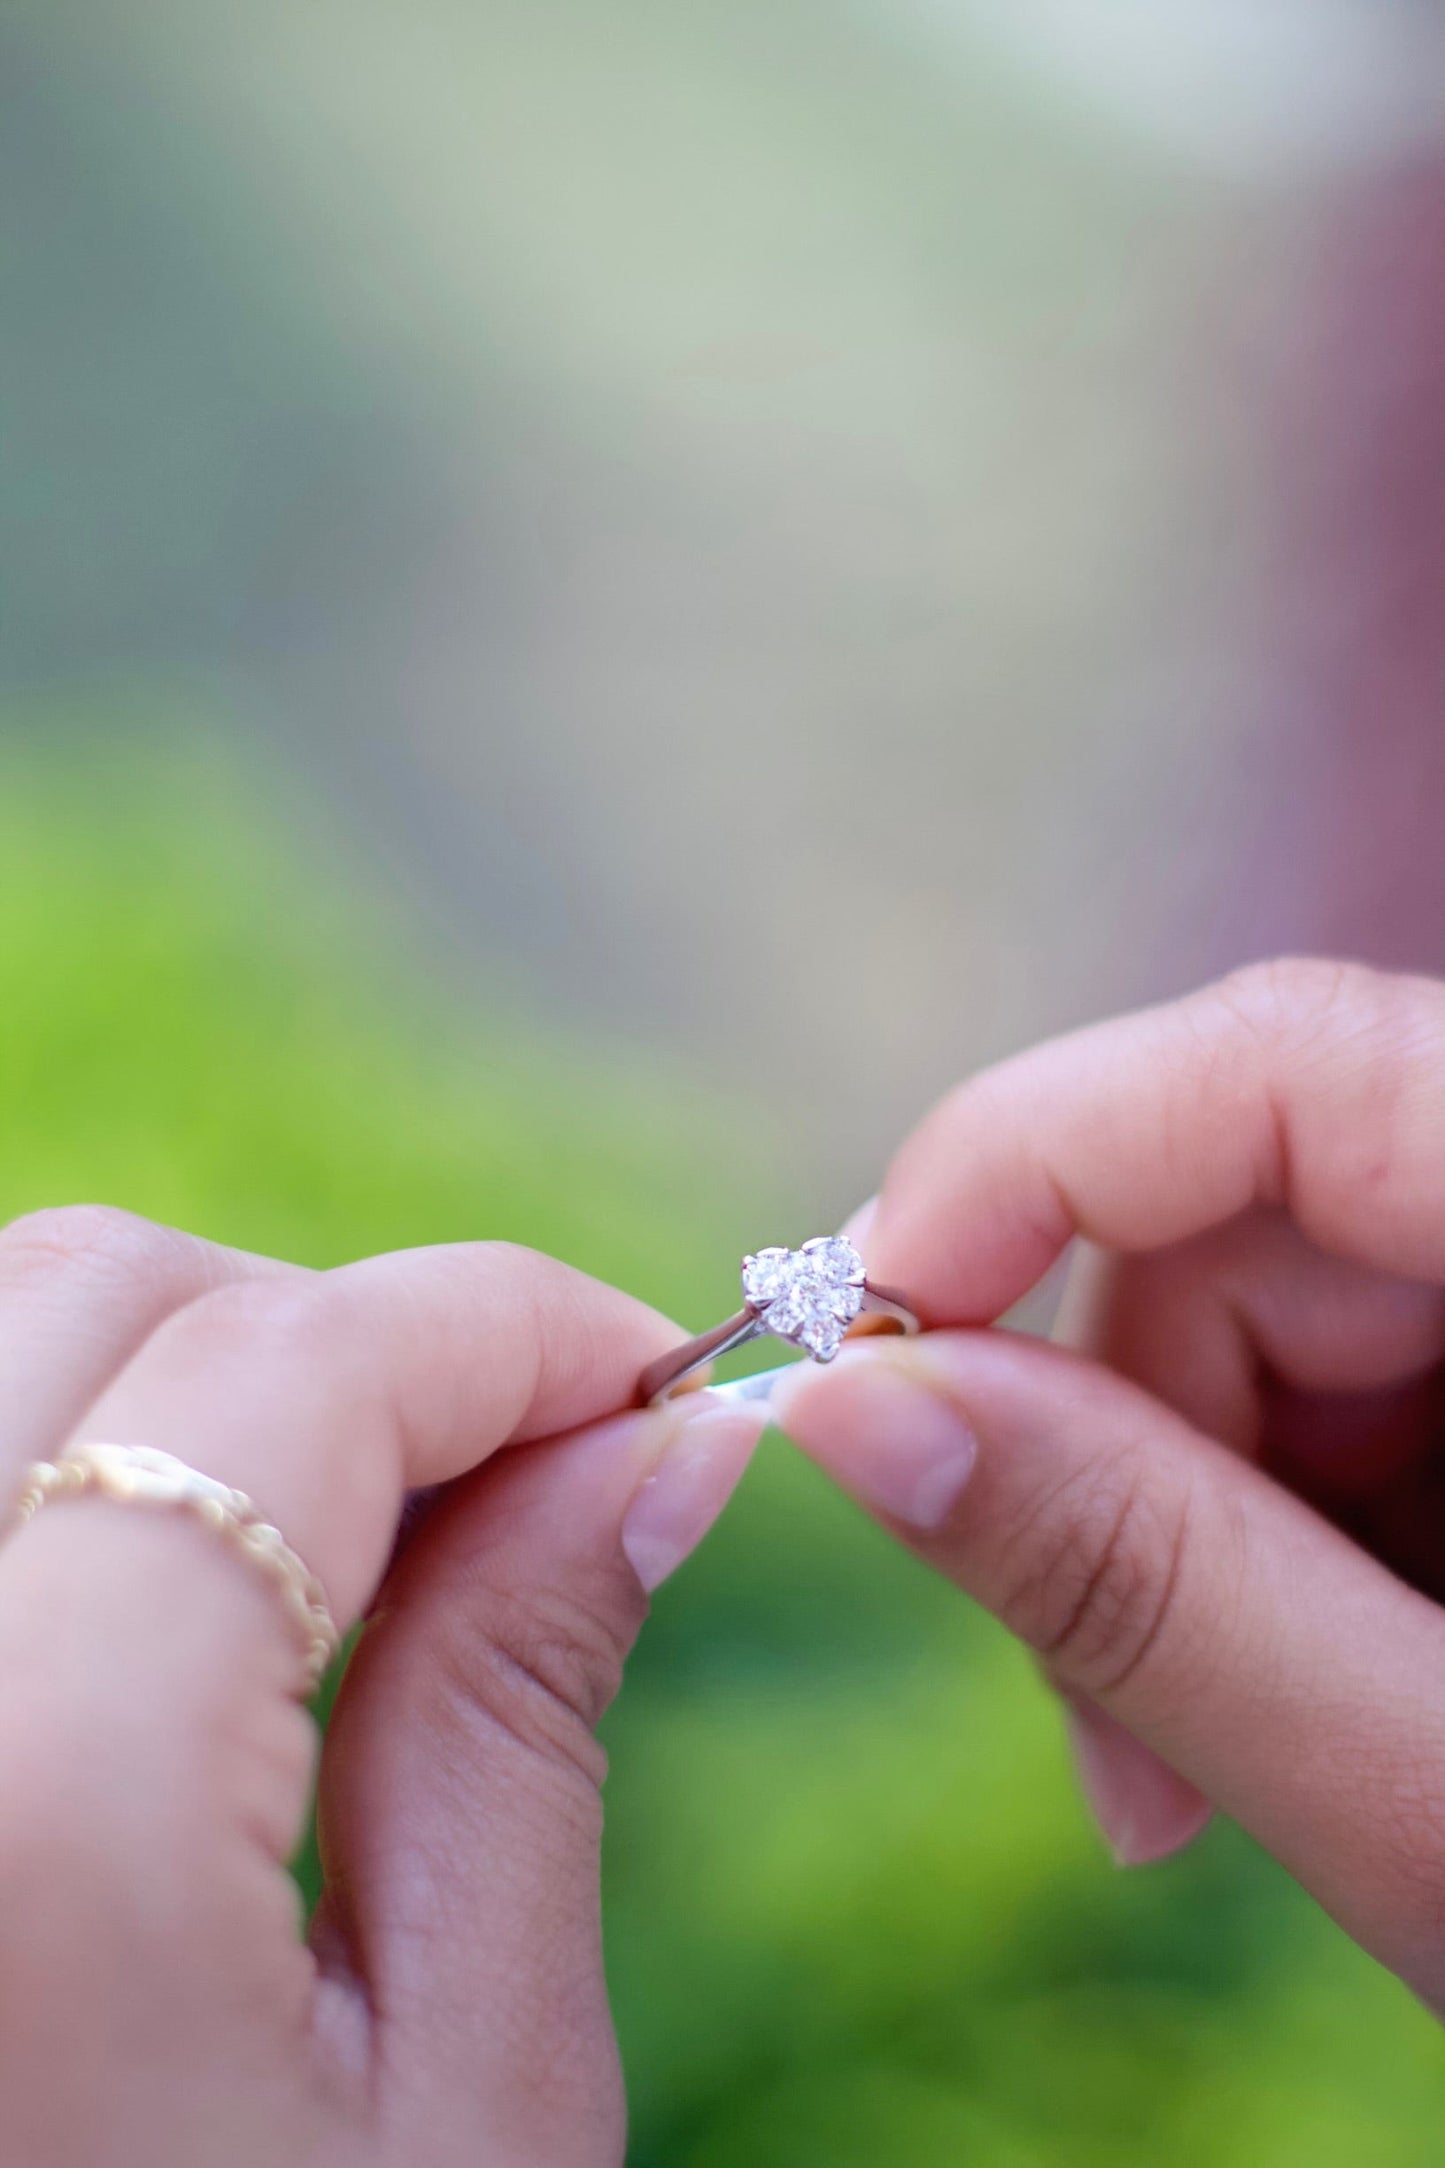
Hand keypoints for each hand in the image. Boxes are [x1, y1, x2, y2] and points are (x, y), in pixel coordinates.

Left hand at [0, 1211, 761, 2167]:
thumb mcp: (456, 2118)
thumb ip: (524, 1713)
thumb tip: (657, 1451)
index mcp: (25, 1813)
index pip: (297, 1371)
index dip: (514, 1329)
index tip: (648, 1383)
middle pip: (107, 1293)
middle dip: (347, 1340)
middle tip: (511, 1478)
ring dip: (186, 1378)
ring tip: (342, 1548)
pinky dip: (52, 1457)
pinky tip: (160, 1615)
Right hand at [773, 959, 1444, 2011]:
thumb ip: (1151, 1593)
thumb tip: (854, 1409)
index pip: (1285, 1062)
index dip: (1027, 1159)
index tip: (863, 1346)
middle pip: (1249, 1217)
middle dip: (1105, 1446)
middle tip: (1095, 1730)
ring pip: (1271, 1310)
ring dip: (1177, 1523)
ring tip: (1197, 1776)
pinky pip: (1348, 1379)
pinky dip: (1268, 1532)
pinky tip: (1303, 1697)